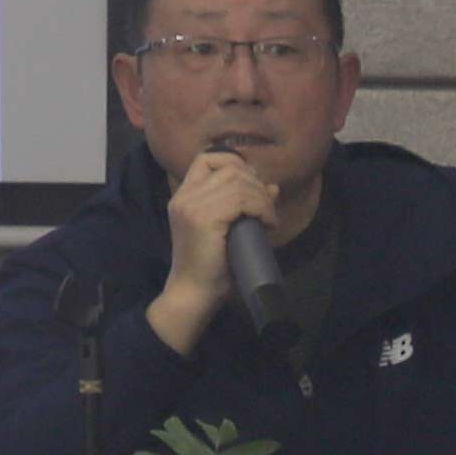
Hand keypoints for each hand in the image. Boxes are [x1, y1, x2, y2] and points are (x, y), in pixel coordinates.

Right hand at [147, 143, 282, 349]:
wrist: (193, 295)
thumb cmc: (210, 268)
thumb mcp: (228, 230)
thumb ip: (244, 206)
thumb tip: (272, 186)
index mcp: (183, 196)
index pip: (207, 158)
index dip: (235, 163)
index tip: (252, 186)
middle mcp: (184, 196)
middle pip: (228, 167)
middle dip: (255, 183)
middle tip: (267, 207)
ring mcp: (191, 206)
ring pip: (238, 181)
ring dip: (261, 197)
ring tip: (268, 218)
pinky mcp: (203, 219)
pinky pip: (241, 199)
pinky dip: (261, 207)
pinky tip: (267, 223)